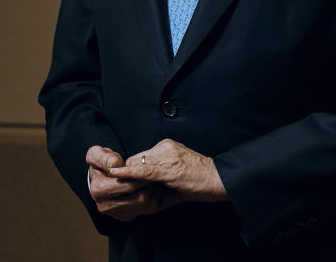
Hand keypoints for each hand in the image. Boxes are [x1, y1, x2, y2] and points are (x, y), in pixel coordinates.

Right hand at [86, 146, 164, 221]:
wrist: (102, 175)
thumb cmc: (102, 162)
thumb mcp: (97, 154)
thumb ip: (104, 157)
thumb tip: (115, 164)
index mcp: (98, 190)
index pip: (128, 185)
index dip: (142, 176)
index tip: (150, 167)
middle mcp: (105, 206)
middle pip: (140, 198)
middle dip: (151, 185)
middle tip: (157, 174)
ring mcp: (116, 213)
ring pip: (146, 206)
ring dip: (155, 192)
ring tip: (155, 179)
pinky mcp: (126, 216)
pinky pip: (147, 210)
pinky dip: (155, 198)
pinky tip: (154, 186)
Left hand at [108, 139, 226, 202]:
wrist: (219, 180)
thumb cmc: (200, 181)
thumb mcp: (176, 175)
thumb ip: (158, 178)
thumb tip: (141, 190)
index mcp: (167, 146)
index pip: (140, 157)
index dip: (130, 171)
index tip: (121, 181)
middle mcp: (165, 146)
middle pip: (136, 159)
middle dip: (127, 174)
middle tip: (121, 187)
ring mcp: (167, 155)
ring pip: (137, 164)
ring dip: (129, 178)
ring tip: (124, 190)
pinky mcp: (169, 168)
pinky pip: (143, 171)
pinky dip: (129, 174)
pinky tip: (116, 174)